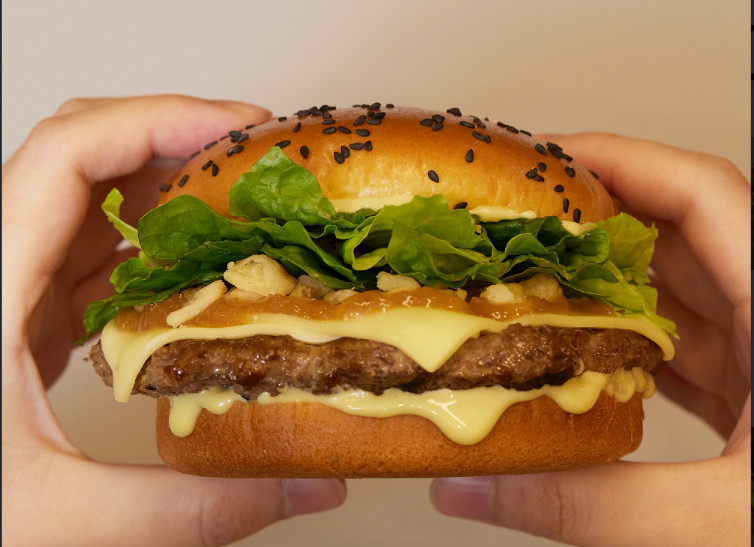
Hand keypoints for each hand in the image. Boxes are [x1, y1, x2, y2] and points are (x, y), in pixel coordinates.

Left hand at [2, 95, 345, 545]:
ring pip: (90, 197)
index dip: (156, 120)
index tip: (237, 128)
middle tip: (256, 158)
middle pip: (84, 154)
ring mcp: (11, 285)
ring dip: (169, 187)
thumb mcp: (62, 519)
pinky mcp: (27, 311)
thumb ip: (193, 507)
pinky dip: (153, 239)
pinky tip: (197, 266)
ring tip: (241, 204)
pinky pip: (94, 246)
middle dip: (177, 139)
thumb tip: (309, 488)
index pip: (67, 155)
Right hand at [430, 133, 750, 545]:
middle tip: (520, 216)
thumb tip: (475, 487)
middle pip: (681, 231)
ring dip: (606, 279)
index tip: (547, 157)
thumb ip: (592, 504)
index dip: (622, 160)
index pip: (704, 195)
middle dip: (597, 216)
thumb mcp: (718, 522)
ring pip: (679, 286)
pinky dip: (627, 333)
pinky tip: (582, 349)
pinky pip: (683, 337)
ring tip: (535, 275)